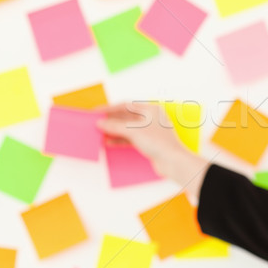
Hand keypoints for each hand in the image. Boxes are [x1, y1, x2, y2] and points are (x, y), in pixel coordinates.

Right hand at [95, 101, 209, 197]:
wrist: (172, 161)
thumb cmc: (158, 142)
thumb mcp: (134, 131)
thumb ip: (115, 126)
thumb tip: (100, 123)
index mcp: (150, 109)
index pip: (126, 105)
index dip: (110, 109)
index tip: (96, 112)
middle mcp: (151, 118)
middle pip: (126, 117)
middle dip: (111, 121)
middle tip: (95, 124)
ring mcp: (150, 131)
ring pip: (127, 129)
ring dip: (113, 131)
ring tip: (99, 135)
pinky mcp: (148, 142)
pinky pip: (130, 138)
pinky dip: (120, 140)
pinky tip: (109, 143)